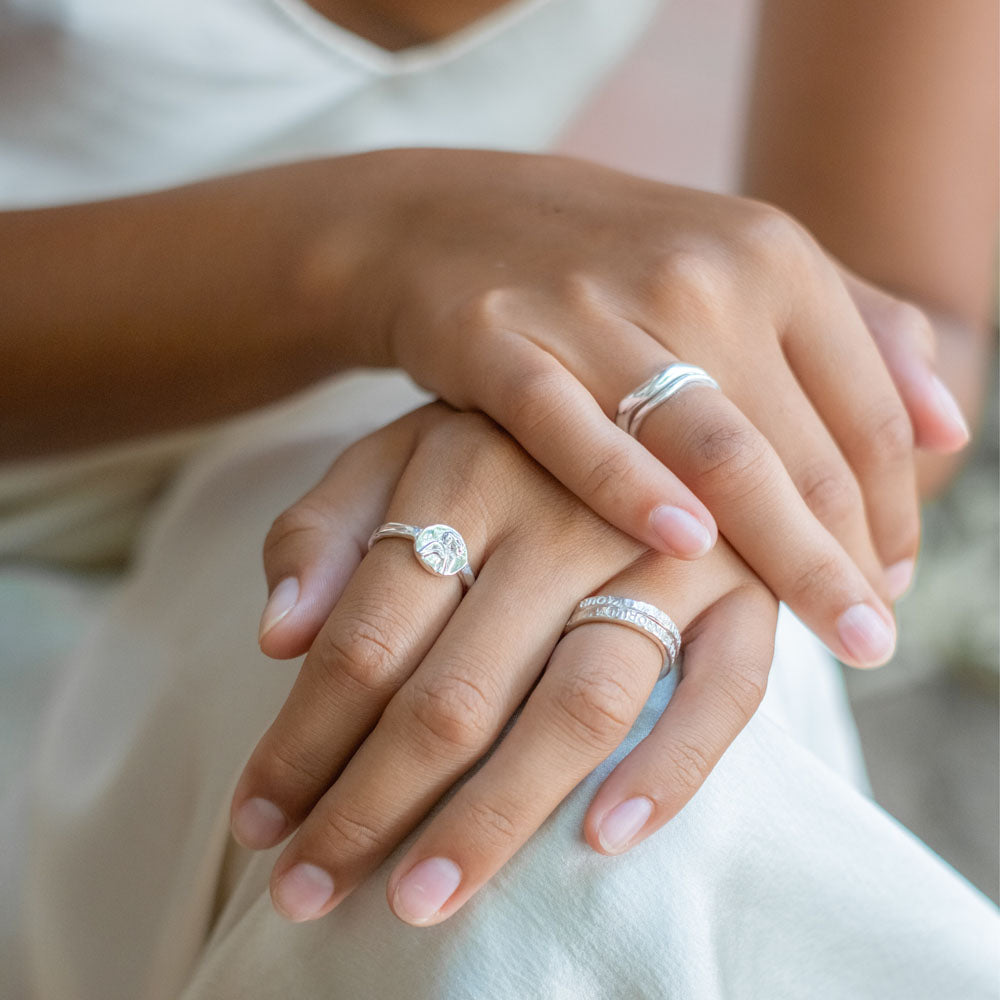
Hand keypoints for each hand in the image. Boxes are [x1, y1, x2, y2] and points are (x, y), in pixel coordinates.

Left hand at [231, 403, 778, 924]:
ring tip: (418, 902)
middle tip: (305, 893)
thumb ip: (327, 527)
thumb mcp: (399, 449)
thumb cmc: (501, 440)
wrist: (648, 376)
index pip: (365, 638)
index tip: (255, 824)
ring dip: (495, 816)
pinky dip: (669, 769)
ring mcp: (665, 553)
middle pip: (454, 691)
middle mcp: (563, 512)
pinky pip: (723, 692)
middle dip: (370, 805)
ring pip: (575, 706)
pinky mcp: (746, 588)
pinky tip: (603, 842)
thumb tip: (275, 637)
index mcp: (463, 471)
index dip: (301, 742)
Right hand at [319, 149, 968, 664]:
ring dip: (782, 549)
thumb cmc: (617, 261)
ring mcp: (595, 307)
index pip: (862, 409)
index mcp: (771, 257)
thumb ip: (859, 330)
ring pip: (712, 447)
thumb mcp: (745, 263)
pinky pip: (572, 427)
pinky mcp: (500, 339)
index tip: (892, 585)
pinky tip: (686, 547)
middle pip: (801, 444)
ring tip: (830, 631)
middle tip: (874, 640)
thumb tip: (951, 427)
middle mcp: (698, 276)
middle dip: (848, 555)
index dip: (893, 507)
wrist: (456, 216)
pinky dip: (628, 486)